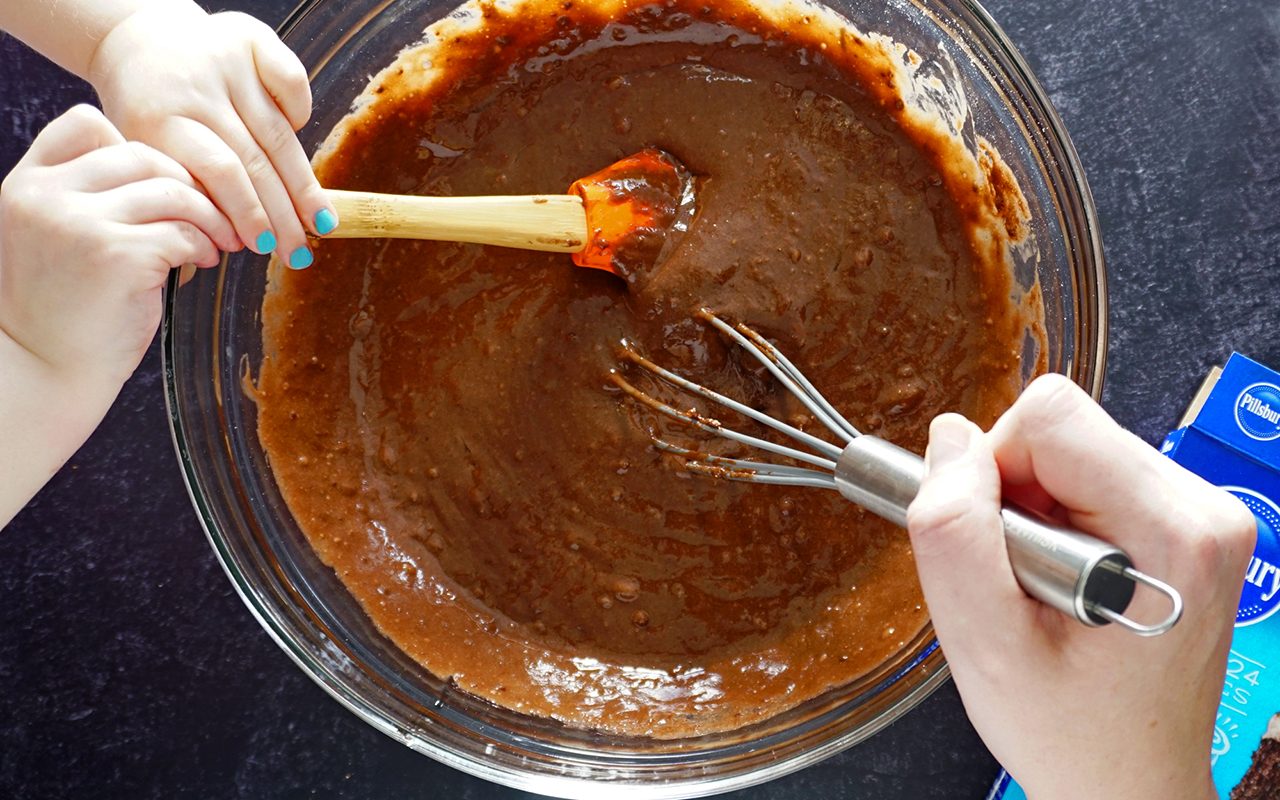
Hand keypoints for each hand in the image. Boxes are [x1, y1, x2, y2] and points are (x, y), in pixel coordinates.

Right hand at [0, 104, 237, 390]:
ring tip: (217, 242)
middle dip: (190, 185)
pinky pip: (183, 231)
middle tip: (214, 218)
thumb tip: (172, 173)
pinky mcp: (117, 254)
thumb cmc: (62, 309)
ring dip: (209, 216)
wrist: (44, 370)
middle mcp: (47, 194)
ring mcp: (79, 221)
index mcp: (28, 182)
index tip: (164, 185)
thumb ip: (89, 198)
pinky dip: (205, 245)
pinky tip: (204, 262)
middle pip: (143, 155)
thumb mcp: (58, 237)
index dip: (136, 147)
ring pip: (172, 190)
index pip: (86, 123)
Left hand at [88, 1, 335, 268]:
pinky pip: (292, 82)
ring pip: (278, 133)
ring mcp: (225, 60)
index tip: (262, 248)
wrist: (134, 39)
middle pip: (254, 159)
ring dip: (302, 186)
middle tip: (299, 252)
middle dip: (282, 213)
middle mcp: (195, 86)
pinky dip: (302, 116)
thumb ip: (172, 189)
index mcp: (156, 118)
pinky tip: (300, 155)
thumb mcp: (136, 148)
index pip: (219, 173)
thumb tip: (209, 252)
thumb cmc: (141, 108)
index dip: (247, 212)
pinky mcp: (250, 38)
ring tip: (320, 223)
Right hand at [906, 374, 1255, 799]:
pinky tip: (1062, 581)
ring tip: (1042, 589)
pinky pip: (1091, 474)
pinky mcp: (1186, 523)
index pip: (1051, 417)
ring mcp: (1202, 515)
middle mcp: (1203, 511)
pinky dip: (1056, 518)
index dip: (992, 471)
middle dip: (1014, 494)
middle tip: (1018, 579)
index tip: (995, 547)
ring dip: (1033, 509)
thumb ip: (954, 531)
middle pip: (1064, 427)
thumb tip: (949, 438)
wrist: (1128, 782)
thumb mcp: (984, 643)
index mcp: (1170, 532)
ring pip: (1073, 448)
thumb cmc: (1071, 733)